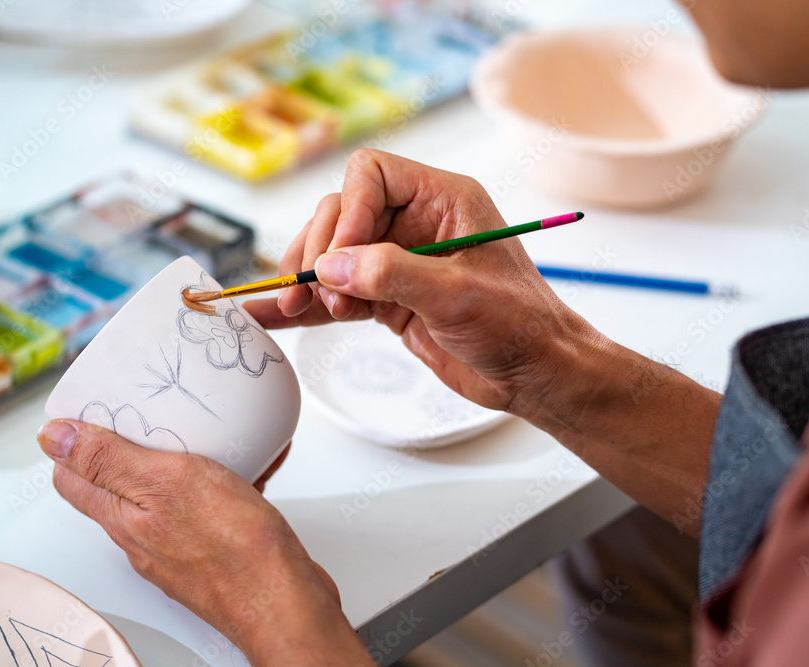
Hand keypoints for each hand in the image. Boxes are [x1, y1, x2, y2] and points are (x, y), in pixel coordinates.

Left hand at [37, 419, 372, 665]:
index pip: (74, 478)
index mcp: (122, 517)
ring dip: (186, 459)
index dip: (75, 442)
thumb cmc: (233, 549)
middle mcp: (146, 536)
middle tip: (153, 414)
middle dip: (134, 444)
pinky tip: (254, 463)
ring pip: (172, 492)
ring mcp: (182, 545)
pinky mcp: (218, 549)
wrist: (284, 599)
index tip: (95, 411)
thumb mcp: (165, 483)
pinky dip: (232, 477)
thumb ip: (109, 461)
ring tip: (210, 433)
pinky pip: (215, 503)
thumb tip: (53, 438)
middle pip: (123, 482)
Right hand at [246, 150, 721, 530]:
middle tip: (310, 293)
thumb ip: (393, 274)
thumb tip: (331, 265)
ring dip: (309, 279)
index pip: (372, 174)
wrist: (535, 375)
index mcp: (444, 199)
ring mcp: (400, 261)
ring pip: (334, 253)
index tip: (343, 257)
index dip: (349, 211)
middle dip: (320, 250)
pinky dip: (309, 305)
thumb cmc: (520, 326)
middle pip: (343, 213)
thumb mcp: (458, 295)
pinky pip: (339, 292)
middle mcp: (418, 222)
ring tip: (296, 310)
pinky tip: (273, 316)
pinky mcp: (389, 298)